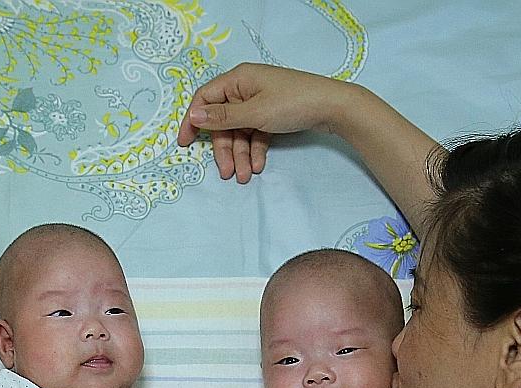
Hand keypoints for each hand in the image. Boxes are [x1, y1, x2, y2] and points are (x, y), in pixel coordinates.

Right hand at [176, 63, 351, 182]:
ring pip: (240, 131)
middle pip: (223, 121)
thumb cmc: (293, 103)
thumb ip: (222, 117)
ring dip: (240, 154)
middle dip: (225, 148)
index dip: (193, 120)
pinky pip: (255, 133)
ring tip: (244, 175)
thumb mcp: (254, 113)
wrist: (334, 107)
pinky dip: (255, 149)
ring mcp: (260, 101)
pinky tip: (258, 165)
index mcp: (238, 79)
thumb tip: (194, 115)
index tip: (186, 143)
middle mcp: (246, 88)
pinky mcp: (272, 114)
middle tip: (225, 172)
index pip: (205, 98)